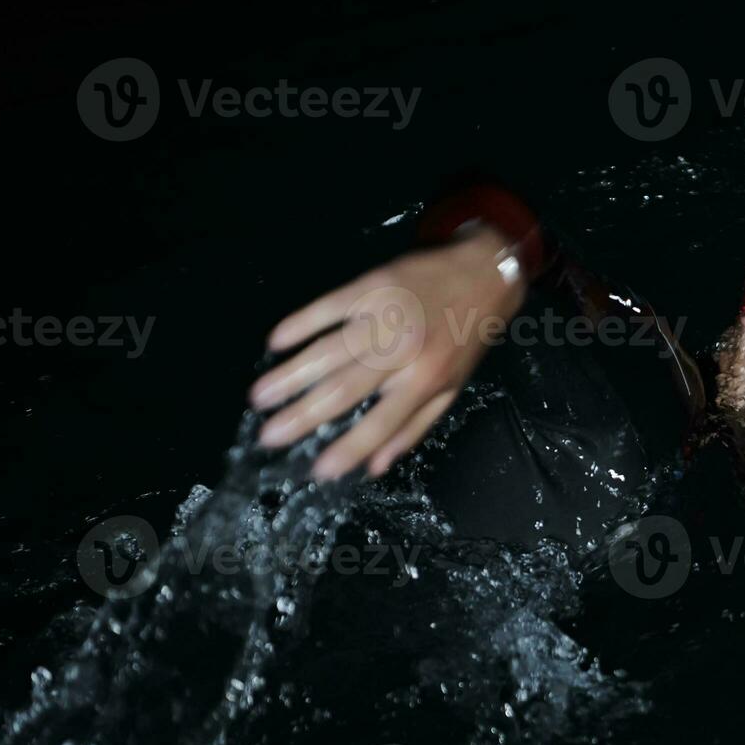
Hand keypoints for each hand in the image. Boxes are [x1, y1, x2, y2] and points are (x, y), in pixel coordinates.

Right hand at [249, 229, 526, 479]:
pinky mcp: (373, 285)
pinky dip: (301, 323)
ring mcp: (385, 316)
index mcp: (425, 381)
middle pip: (345, 389)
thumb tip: (374, 466)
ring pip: (330, 351)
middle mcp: (403, 352)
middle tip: (267, 436)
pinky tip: (275, 342)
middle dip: (304, 415)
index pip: (382, 423)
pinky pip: (330, 307)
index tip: (317, 471)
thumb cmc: (466, 338)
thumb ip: (413, 427)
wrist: (484, 273)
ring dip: (291, 374)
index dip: (350, 449)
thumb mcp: (451, 388)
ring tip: (259, 396)